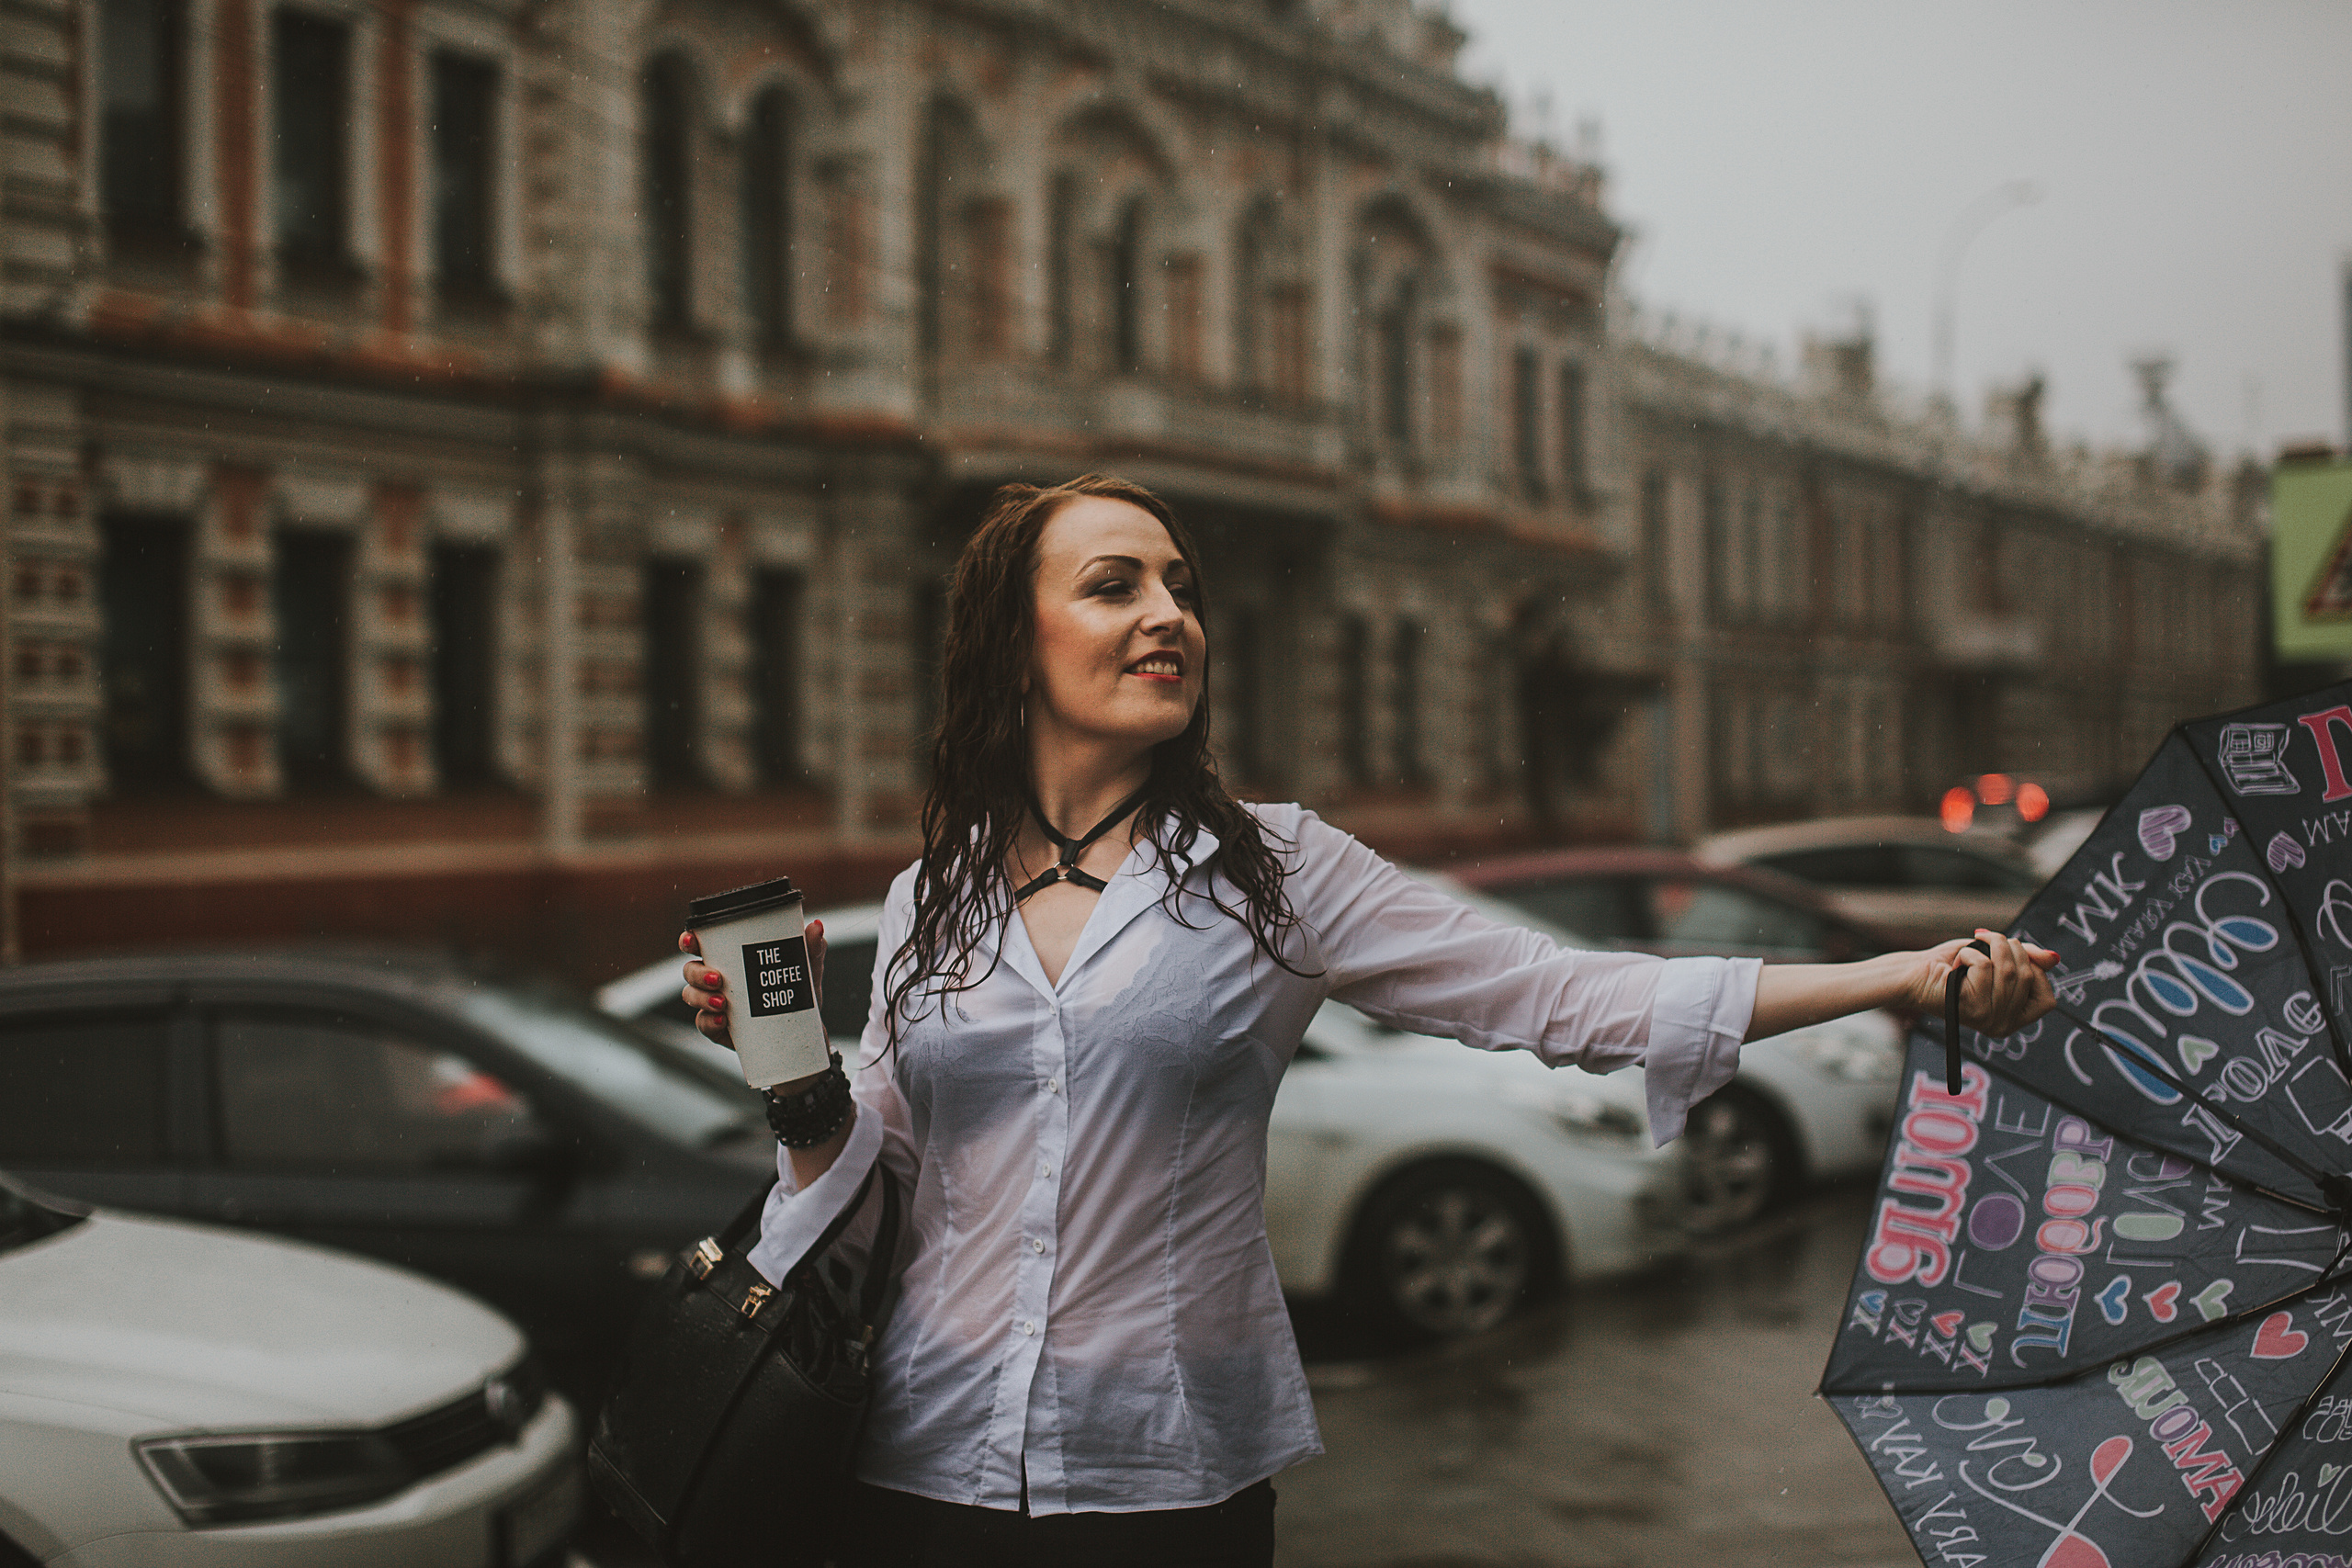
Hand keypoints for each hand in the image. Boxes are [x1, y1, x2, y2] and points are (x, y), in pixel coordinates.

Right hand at [679, 920, 829, 1088]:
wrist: (803, 1033)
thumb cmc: (797, 993)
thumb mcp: (806, 969)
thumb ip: (812, 948)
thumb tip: (817, 926)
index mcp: (729, 957)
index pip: (699, 944)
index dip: (689, 940)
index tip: (692, 940)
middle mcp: (716, 979)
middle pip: (690, 971)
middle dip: (698, 973)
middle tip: (718, 979)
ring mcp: (714, 1004)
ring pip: (691, 996)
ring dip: (701, 998)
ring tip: (723, 1003)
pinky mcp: (718, 1028)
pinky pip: (703, 1024)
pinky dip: (709, 1022)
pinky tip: (722, 1020)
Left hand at [1897, 931, 2059, 1036]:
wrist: (1913, 973)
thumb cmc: (1953, 965)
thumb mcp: (1996, 958)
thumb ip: (2027, 960)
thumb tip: (2054, 958)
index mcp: (2013, 1019)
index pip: (2047, 999)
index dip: (2036, 971)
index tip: (2015, 954)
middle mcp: (2003, 1025)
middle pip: (2028, 975)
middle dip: (2009, 947)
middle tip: (1987, 940)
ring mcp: (1987, 1019)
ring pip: (2007, 969)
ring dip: (1990, 945)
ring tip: (1971, 949)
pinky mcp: (1969, 1007)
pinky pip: (1984, 967)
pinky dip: (1970, 954)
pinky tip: (1957, 964)